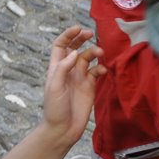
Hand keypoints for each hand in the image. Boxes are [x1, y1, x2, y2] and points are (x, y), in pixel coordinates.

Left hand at [40, 26, 105, 144]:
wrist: (63, 129)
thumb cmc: (54, 109)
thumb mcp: (54, 87)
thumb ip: (63, 68)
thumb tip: (75, 52)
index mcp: (56, 68)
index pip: (61, 45)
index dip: (68, 35)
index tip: (78, 28)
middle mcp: (68, 70)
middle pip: (75, 48)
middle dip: (82, 39)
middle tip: (91, 34)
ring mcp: (80, 78)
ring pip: (88, 58)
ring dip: (94, 53)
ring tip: (100, 53)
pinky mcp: (90, 87)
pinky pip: (97, 72)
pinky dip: (101, 68)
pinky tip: (103, 70)